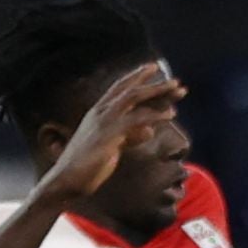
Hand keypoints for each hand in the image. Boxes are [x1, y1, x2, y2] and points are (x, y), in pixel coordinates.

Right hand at [29, 62, 184, 207]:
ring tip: (180, 90)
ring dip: (158, 91)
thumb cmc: (88, 166)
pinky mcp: (110, 133)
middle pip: (130, 89)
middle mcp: (100, 111)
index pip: (119, 88)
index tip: (153, 68)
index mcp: (97, 112)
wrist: (67, 179)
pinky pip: (137, 118)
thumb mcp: (113, 146)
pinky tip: (170, 114)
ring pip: (134, 97)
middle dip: (153, 82)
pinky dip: (155, 114)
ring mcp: (104, 120)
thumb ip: (130, 136)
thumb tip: (149, 131)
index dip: (137, 77)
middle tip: (176, 81)